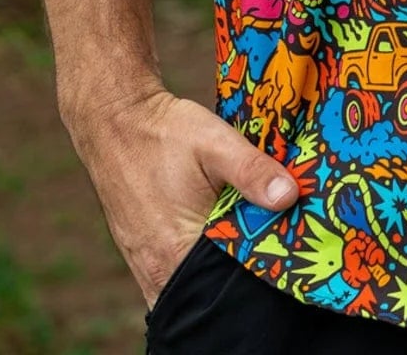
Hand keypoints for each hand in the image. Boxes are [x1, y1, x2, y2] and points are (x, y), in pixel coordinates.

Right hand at [66, 86, 298, 306]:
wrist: (116, 121)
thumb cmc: (164, 133)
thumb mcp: (215, 143)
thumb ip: (252, 171)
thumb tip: (290, 197)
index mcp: (177, 253)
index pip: (230, 283)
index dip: (261, 264)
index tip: (287, 243)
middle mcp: (157, 271)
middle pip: (212, 286)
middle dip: (242, 267)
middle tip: (268, 233)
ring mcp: (146, 266)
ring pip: (195, 281)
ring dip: (220, 262)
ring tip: (243, 229)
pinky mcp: (142, 255)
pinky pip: (178, 272)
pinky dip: (200, 258)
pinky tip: (216, 230)